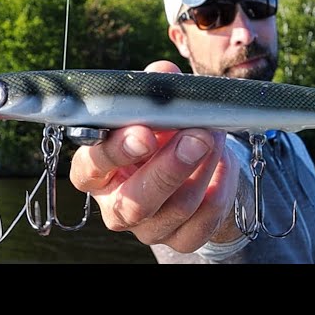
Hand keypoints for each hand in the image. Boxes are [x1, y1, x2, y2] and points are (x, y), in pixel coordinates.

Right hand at [69, 60, 242, 252]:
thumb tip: (163, 74)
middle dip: (169, 168)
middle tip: (197, 137)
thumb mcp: (155, 106)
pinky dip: (220, 188)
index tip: (144, 133)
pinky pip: (204, 222)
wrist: (193, 161)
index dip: (115, 152)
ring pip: (176, 209)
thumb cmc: (162, 131)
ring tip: (216, 135)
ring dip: (203, 168)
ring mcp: (149, 228)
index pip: (90, 168)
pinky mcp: (180, 239)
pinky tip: (224, 162)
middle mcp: (116, 205)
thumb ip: (155, 88)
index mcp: (96, 171)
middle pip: (134, 203)